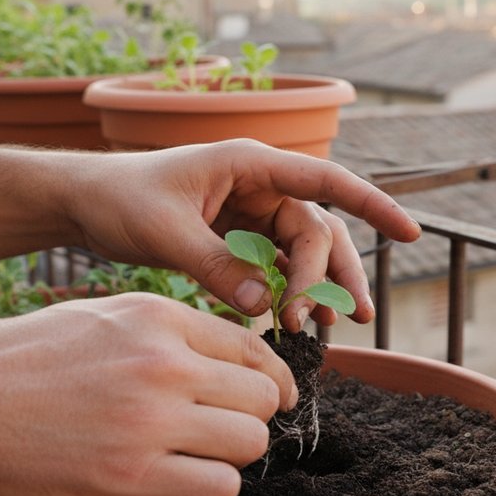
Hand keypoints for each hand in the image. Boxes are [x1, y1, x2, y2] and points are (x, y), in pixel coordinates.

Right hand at [0, 293, 296, 495]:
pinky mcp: (131, 477)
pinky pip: (218, 487)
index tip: (268, 397)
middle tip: (222, 428)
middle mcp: (162, 363)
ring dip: (232, 454)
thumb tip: (230, 361)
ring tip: (197, 455)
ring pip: (249, 442)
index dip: (270, 379)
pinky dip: (210, 487)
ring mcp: (149, 421)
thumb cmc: (24, 358)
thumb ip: (168, 332)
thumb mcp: (103, 316)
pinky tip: (181, 480)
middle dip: (252, 416)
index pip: (254, 350)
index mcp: (158, 317)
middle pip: (261, 398)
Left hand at [66, 140, 420, 330]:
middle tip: (326, 322)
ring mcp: (251, 214)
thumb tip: (261, 304)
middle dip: (330, 276)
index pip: (326, 181)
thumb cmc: (120, 199)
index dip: (372, 204)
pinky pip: (277, 268)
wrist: (84, 204)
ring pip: (304, 253)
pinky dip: (288, 295)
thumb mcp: (164, 231)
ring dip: (317, 290)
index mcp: (249, 163)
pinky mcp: (238, 239)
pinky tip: (294, 326)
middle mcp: (259, 185)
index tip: (411, 231)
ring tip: (329, 332)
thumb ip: (214, 265)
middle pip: (319, 229)